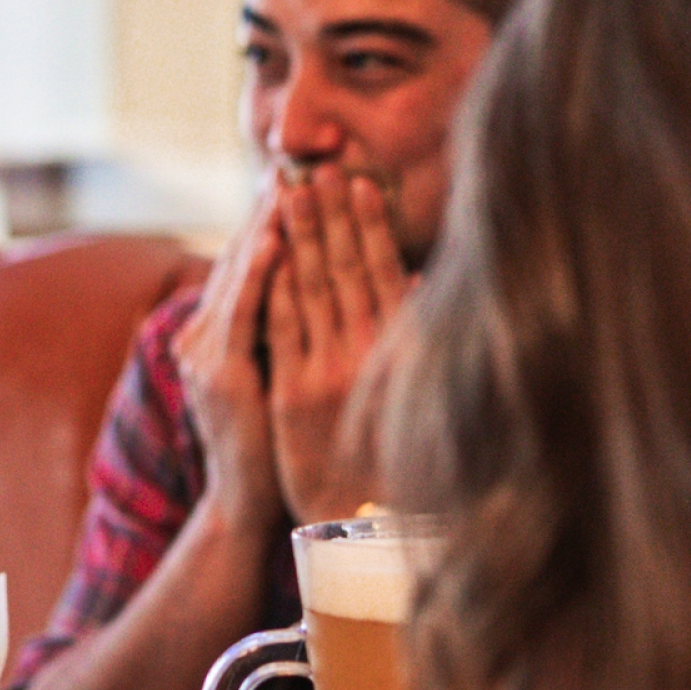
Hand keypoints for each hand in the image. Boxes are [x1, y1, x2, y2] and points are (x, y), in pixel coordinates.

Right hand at [175, 187, 287, 533]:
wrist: (246, 503)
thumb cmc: (275, 446)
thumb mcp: (279, 378)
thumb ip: (289, 334)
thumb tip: (328, 289)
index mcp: (215, 334)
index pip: (247, 261)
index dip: (271, 219)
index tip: (300, 177)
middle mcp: (201, 336)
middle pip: (239, 256)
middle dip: (268, 210)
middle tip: (295, 162)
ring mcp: (205, 353)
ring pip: (238, 273)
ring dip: (265, 225)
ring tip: (290, 183)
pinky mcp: (219, 372)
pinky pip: (242, 310)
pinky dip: (258, 271)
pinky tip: (278, 239)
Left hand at [265, 168, 410, 523]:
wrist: (363, 520)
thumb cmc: (396, 455)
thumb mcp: (414, 389)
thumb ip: (414, 335)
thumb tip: (424, 278)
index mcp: (403, 351)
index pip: (386, 271)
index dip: (372, 225)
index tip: (362, 182)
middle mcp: (370, 356)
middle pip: (347, 270)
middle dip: (331, 216)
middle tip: (318, 169)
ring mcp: (328, 373)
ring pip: (310, 289)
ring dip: (300, 236)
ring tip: (290, 193)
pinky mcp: (292, 393)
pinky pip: (279, 328)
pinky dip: (273, 286)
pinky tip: (266, 252)